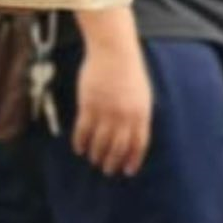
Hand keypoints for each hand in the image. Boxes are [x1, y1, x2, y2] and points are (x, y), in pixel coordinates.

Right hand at [73, 38, 152, 176]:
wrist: (114, 51)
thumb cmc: (129, 72)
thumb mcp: (143, 95)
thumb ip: (139, 116)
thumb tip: (134, 137)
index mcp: (141, 114)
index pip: (138, 145)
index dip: (132, 160)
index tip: (127, 171)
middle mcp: (124, 117)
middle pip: (118, 148)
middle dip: (112, 162)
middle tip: (107, 169)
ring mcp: (106, 112)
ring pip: (100, 142)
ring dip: (96, 154)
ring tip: (93, 160)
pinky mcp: (89, 106)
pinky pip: (83, 130)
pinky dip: (81, 142)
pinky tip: (79, 149)